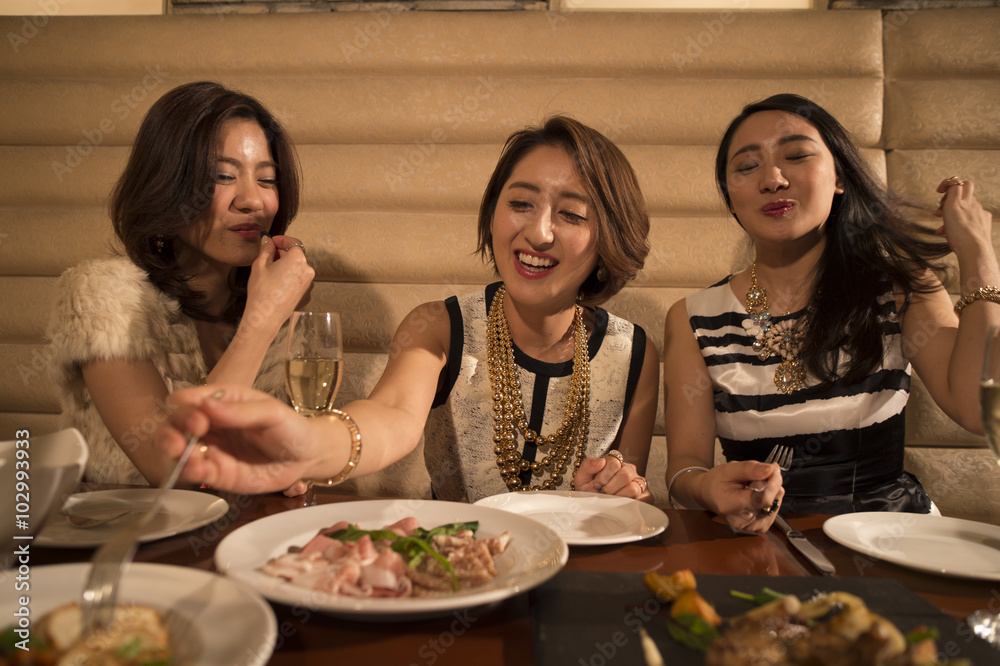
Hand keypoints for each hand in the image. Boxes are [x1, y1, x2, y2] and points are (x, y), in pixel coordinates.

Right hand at [157, 384, 323, 493]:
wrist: (306, 456)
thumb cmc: (290, 427)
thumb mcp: (271, 413)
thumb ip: (240, 411)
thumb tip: (207, 405)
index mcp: (220, 401)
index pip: (186, 400)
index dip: (184, 409)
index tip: (200, 420)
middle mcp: (210, 425)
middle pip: (173, 425)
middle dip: (171, 432)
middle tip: (183, 441)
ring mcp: (211, 449)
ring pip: (177, 451)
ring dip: (177, 455)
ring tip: (193, 458)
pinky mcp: (217, 473)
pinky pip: (195, 473)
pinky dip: (191, 473)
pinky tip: (199, 471)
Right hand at [243, 234, 314, 334]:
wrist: (265, 316)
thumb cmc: (261, 291)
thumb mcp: (260, 264)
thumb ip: (267, 249)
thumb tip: (269, 242)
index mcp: (298, 259)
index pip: (294, 242)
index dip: (282, 240)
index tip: (273, 242)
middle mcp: (308, 270)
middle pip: (297, 256)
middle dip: (283, 254)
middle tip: (268, 257)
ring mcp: (309, 284)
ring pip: (298, 269)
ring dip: (287, 267)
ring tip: (271, 274)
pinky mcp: (307, 295)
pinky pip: (299, 281)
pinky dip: (291, 279)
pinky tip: (278, 285)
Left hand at [573, 452, 652, 502]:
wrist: (593, 510)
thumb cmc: (589, 493)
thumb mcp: (582, 478)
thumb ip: (588, 465)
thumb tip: (601, 462)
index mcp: (615, 463)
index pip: (614, 462)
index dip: (603, 476)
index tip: (596, 484)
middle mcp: (629, 470)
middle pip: (625, 474)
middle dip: (610, 487)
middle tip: (603, 492)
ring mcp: (639, 483)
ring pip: (633, 488)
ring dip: (618, 497)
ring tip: (611, 499)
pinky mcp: (646, 497)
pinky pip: (642, 500)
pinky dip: (629, 504)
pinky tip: (620, 504)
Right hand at [698, 461, 784, 534]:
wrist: (708, 495)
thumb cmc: (716, 482)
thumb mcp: (729, 469)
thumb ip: (750, 469)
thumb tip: (771, 469)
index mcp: (730, 506)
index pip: (761, 499)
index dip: (772, 484)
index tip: (773, 469)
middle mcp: (742, 521)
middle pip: (770, 503)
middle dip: (771, 485)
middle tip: (759, 475)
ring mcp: (751, 527)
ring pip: (774, 506)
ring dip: (771, 493)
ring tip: (755, 486)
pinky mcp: (759, 527)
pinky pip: (773, 511)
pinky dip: (771, 500)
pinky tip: (759, 494)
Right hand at [934, 178, 993, 258]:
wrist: (974, 251)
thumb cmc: (961, 231)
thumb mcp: (952, 206)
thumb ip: (953, 190)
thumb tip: (954, 181)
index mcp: (968, 200)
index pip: (961, 183)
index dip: (948, 184)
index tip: (939, 191)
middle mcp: (976, 207)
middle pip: (961, 198)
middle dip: (948, 203)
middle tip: (939, 212)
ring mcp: (980, 218)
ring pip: (962, 213)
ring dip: (951, 217)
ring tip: (942, 227)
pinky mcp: (981, 230)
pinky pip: (967, 224)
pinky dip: (958, 227)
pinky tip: (951, 235)